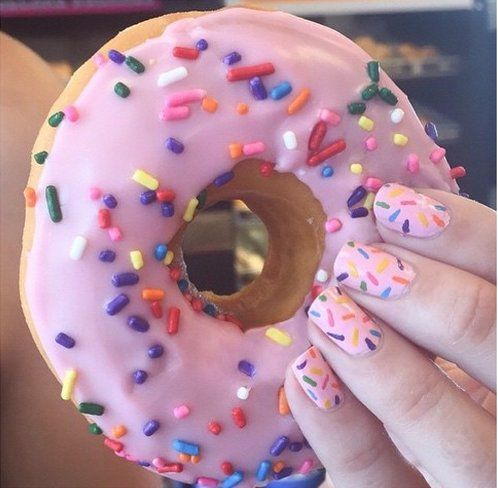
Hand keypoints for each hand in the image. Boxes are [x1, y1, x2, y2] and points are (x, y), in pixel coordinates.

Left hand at [285, 183, 495, 487]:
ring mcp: (482, 477)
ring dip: (391, 369)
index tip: (394, 205)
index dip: (473, 238)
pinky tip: (305, 373)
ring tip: (327, 309)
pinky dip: (343, 432)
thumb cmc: (443, 382)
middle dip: (436, 297)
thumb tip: (382, 220)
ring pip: (463, 443)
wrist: (432, 460)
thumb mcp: (449, 332)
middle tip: (357, 262)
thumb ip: (439, 287)